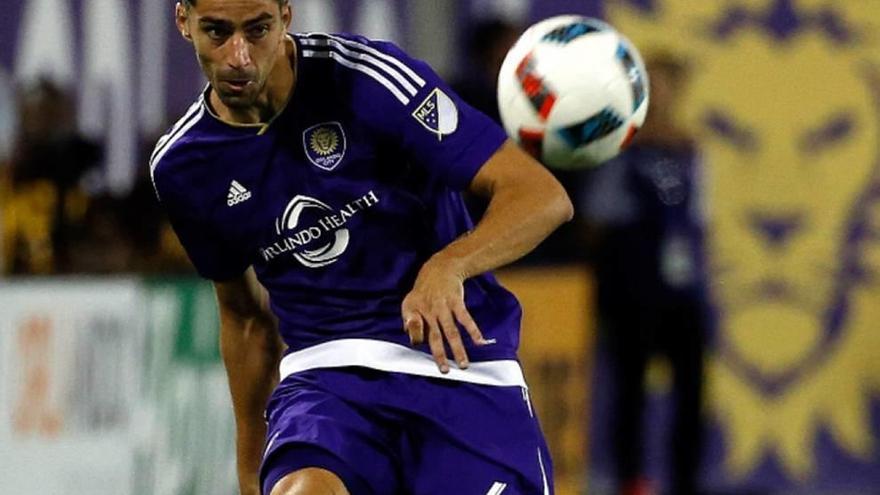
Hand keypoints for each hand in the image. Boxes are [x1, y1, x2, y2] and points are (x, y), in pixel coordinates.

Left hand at [401, 257, 488, 372]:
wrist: (440, 268)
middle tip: (445, 371)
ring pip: (451, 331)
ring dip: (458, 348)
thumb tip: (413, 341)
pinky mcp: (456, 302)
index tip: (419, 347)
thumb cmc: (423, 291)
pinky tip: (480, 342)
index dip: (416, 336)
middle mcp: (429, 311)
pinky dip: (473, 330)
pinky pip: (465, 318)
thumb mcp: (409, 303)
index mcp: (414, 311)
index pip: (413, 328)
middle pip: (435, 336)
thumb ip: (410, 322)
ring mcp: (443, 307)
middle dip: (440, 354)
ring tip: (464, 364)